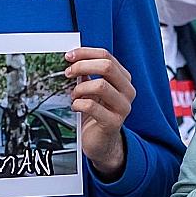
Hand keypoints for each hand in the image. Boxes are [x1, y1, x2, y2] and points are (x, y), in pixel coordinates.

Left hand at [65, 47, 134, 178]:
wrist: (102, 143)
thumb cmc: (96, 114)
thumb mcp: (92, 90)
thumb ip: (88, 74)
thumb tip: (73, 58)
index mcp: (123, 79)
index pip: (106, 56)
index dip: (85, 53)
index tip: (69, 56)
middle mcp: (127, 91)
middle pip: (106, 67)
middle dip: (82, 66)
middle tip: (68, 73)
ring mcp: (123, 107)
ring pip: (100, 85)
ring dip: (80, 88)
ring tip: (74, 95)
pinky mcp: (114, 123)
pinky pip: (92, 106)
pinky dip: (78, 104)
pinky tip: (75, 107)